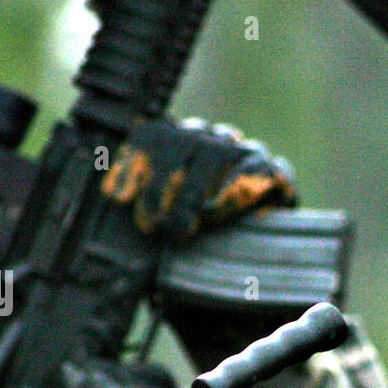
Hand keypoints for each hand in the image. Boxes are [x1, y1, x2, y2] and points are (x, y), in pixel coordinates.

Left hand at [101, 117, 295, 240]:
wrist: (262, 252)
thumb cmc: (204, 237)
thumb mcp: (166, 223)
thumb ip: (146, 209)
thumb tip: (114, 201)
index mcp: (180, 142)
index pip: (153, 135)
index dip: (132, 162)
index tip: (118, 197)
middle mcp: (209, 138)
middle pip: (177, 141)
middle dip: (157, 186)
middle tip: (150, 225)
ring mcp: (242, 150)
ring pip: (211, 152)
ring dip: (190, 194)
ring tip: (180, 229)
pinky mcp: (272, 171)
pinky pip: (250, 170)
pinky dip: (230, 193)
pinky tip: (215, 215)